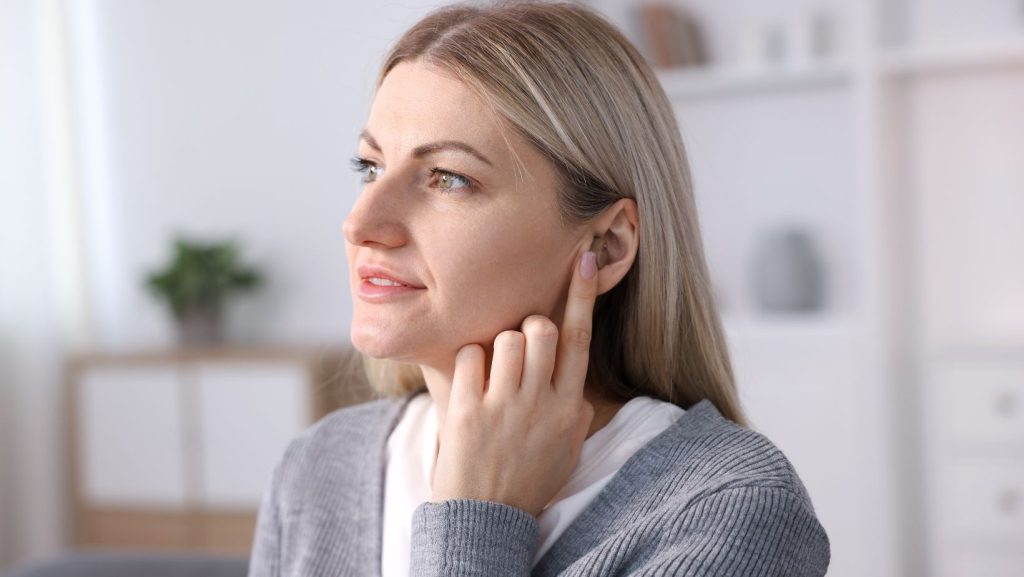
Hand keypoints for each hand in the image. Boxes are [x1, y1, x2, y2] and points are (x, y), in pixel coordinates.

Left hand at [430, 246, 599, 516]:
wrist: (486, 519)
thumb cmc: (527, 483)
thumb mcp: (565, 453)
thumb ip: (575, 417)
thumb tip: (579, 391)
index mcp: (568, 408)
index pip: (581, 339)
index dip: (583, 294)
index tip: (584, 257)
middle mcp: (540, 403)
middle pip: (542, 330)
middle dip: (530, 326)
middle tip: (519, 349)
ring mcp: (504, 406)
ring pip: (507, 339)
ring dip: (498, 345)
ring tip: (492, 372)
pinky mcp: (467, 412)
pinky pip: (471, 357)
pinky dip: (469, 361)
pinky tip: (470, 382)